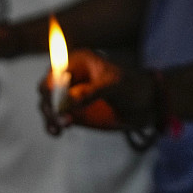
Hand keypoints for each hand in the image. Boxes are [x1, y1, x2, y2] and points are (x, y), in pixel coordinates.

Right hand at [39, 49, 153, 133]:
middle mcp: (69, 75)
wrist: (145, 106)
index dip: (53, 87)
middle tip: (63, 119)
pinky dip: (52, 124)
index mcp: (78, 60)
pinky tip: (56, 132)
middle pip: (47, 88)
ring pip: (48, 104)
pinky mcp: (71, 110)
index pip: (55, 71)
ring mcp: (69, 94)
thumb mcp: (116, 86)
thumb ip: (93, 91)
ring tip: (62, 127)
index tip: (60, 104)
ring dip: (51, 116)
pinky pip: (55, 117)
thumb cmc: (133, 87)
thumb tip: (69, 100)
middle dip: (50, 104)